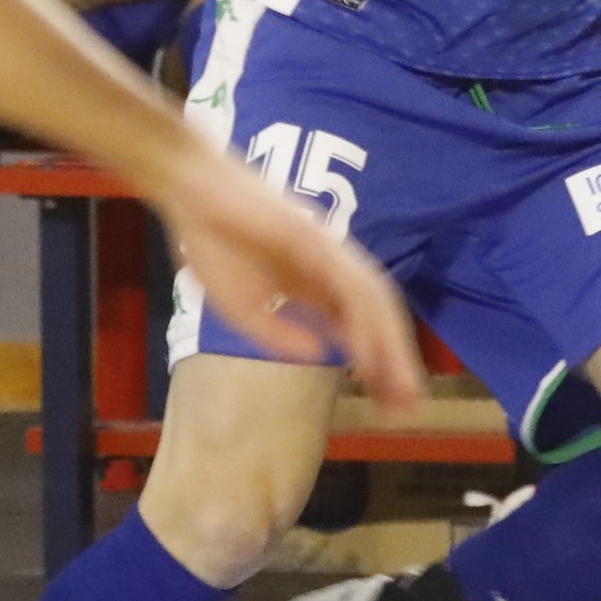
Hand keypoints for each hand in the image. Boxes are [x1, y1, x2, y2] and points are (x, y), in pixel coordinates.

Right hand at [147, 150, 422, 405]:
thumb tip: (322, 356)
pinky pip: (349, 285)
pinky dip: (363, 323)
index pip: (357, 328)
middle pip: (376, 318)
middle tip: (407, 406)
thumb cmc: (214, 247)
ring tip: (400, 389)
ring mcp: (330, 251)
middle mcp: (333, 268)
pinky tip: (366, 356)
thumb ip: (279, 337)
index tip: (386, 403)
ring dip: (390, 347)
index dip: (375, 365)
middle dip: (394, 362)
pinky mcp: (317, 240)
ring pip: (374, 302)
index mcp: (316, 285)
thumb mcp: (242, 310)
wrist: (192, 195)